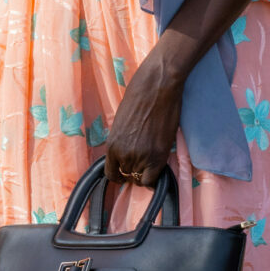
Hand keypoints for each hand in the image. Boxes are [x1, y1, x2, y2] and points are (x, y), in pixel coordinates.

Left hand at [105, 51, 186, 186]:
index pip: (110, 174)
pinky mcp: (159, 156)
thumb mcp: (121, 123)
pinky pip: (152, 181)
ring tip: (150, 162)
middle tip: (141, 163)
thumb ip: (121, 141)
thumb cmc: (138, 99)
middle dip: (133, 172)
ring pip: (140, 180)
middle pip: (127, 176)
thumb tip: (125, 153)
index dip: (118, 174)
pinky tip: (156, 167)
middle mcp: (123, 154)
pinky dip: (153, 179)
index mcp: (111, 145)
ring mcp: (141, 157)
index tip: (125, 171)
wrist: (157, 89)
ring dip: (144, 173)